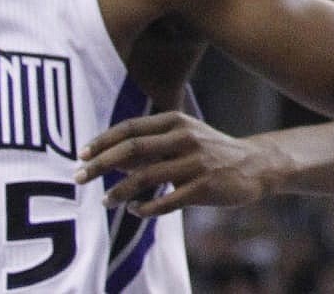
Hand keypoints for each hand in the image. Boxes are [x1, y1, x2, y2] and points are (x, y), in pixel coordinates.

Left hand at [77, 112, 284, 215]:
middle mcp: (185, 138)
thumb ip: (149, 147)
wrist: (254, 165)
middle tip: (78, 178)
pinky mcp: (204, 187)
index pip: (130, 128)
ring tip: (106, 202)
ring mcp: (195, 162)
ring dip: (119, 192)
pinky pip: (165, 202)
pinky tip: (136, 211)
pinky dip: (145, 209)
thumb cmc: (210, 152)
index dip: (102, 142)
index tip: (80, 156)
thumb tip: (108, 159)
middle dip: (100, 164)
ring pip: (145, 177)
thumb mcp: (182, 139)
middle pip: (132, 149)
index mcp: (177, 122)